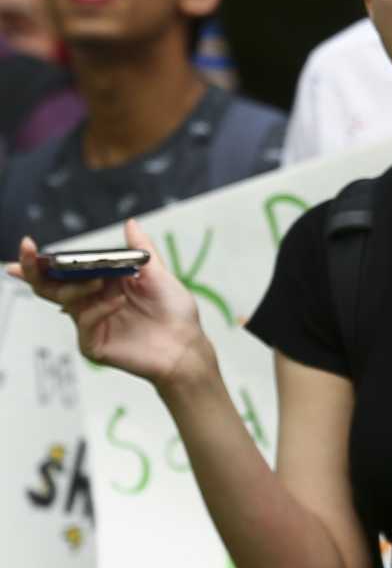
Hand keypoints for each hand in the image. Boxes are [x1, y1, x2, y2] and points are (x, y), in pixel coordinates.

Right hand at [8, 223, 208, 388]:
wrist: (188, 344)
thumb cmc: (174, 311)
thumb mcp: (157, 274)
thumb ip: (141, 250)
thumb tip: (130, 222)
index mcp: (100, 285)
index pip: (62, 272)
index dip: (40, 262)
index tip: (27, 245)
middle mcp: (90, 304)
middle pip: (51, 287)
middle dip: (36, 271)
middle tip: (31, 255)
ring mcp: (90, 325)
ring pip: (65, 301)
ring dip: (78, 286)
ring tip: (100, 280)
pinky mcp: (93, 345)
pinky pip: (85, 323)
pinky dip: (100, 308)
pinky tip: (119, 301)